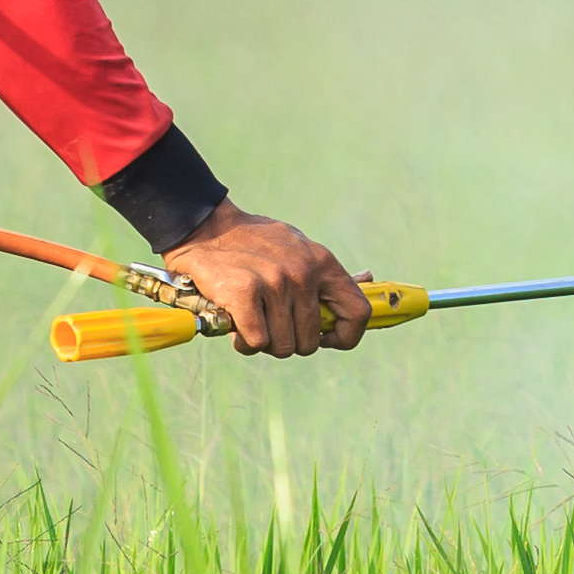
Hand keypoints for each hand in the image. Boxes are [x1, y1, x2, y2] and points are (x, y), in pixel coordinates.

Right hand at [164, 207, 367, 357]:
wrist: (205, 226)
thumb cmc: (253, 243)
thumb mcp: (297, 247)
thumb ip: (323, 271)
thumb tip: (368, 280)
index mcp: (322, 262)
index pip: (358, 313)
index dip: (345, 337)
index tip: (324, 339)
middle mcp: (303, 273)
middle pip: (310, 341)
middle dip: (289, 342)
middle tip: (270, 323)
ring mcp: (275, 284)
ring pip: (281, 346)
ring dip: (264, 342)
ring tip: (251, 319)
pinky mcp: (245, 294)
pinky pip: (256, 342)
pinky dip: (244, 341)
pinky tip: (236, 323)